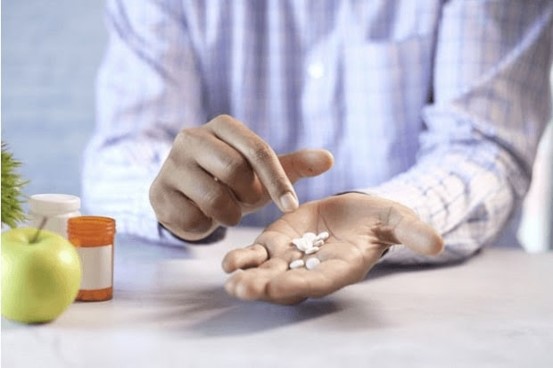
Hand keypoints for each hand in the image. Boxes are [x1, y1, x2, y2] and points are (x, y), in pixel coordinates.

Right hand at [149, 115, 333, 240]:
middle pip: (235, 172)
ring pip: (214, 199)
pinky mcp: (158, 192)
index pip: (258, 150)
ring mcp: (170, 163)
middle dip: (248, 196)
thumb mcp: (263, 173)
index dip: (278, 181)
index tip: (292, 206)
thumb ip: (294, 165)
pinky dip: (206, 226)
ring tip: (225, 209)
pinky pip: (193, 218)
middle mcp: (192, 136)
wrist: (188, 197)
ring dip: (229, 214)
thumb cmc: (232, 181)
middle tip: (244, 201)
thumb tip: (329, 158)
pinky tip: (201, 215)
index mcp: (222, 125)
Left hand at [222, 193, 443, 303]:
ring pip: (266, 273)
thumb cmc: (380, 219)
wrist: (356, 212)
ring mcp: (292, 258)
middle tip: (243, 289)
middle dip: (266, 288)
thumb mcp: (397, 219)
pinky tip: (228, 261)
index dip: (302, 285)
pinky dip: (243, 259)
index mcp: (340, 268)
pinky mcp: (277, 242)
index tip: (283, 287)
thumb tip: (438, 243)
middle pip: (286, 284)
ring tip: (231, 279)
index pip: (320, 282)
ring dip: (248, 277)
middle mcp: (312, 270)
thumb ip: (411, 232)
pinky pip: (257, 255)